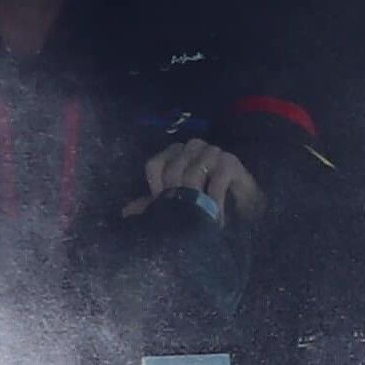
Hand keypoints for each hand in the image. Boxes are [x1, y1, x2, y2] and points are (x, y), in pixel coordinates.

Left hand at [128, 138, 262, 224]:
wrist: (239, 207)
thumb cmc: (203, 202)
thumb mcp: (175, 206)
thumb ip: (153, 206)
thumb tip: (126, 212)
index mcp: (174, 156)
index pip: (155, 163)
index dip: (155, 184)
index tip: (161, 202)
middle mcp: (191, 149)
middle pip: (175, 165)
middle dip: (177, 191)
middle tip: (182, 212)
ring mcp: (212, 153)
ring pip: (196, 167)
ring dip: (196, 195)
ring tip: (198, 215)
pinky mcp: (230, 162)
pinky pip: (218, 176)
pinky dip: (214, 197)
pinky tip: (214, 214)